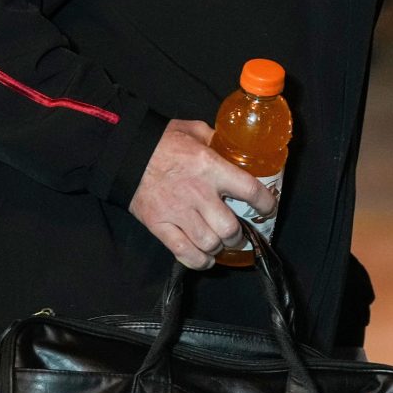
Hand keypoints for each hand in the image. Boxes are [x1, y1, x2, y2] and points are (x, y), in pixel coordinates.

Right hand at [128, 119, 277, 268]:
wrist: (124, 153)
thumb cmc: (161, 140)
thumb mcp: (194, 130)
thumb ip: (216, 141)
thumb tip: (234, 147)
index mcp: (211, 168)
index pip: (250, 191)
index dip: (265, 204)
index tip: (268, 208)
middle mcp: (198, 194)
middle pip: (230, 228)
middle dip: (239, 236)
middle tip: (239, 233)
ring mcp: (178, 212)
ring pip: (210, 244)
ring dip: (220, 247)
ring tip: (221, 243)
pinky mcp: (159, 225)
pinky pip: (184, 252)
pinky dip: (198, 261)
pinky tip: (205, 258)